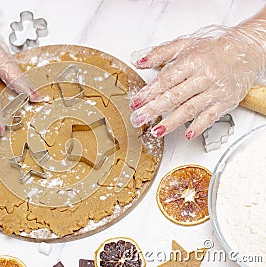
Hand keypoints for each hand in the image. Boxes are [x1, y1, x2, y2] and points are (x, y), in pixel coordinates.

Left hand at [130, 20, 265, 139]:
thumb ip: (160, 53)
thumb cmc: (213, 48)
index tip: (135, 103)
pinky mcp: (226, 101)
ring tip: (156, 131)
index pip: (166, 80)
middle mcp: (204, 76)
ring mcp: (215, 90)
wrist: (246, 49)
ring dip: (171, 122)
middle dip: (153, 110)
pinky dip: (199, 126)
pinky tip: (187, 135)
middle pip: (174, 96)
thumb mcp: (185, 44)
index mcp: (192, 62)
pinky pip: (211, 116)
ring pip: (190, 109)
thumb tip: (138, 60)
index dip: (149, 93)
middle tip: (138, 119)